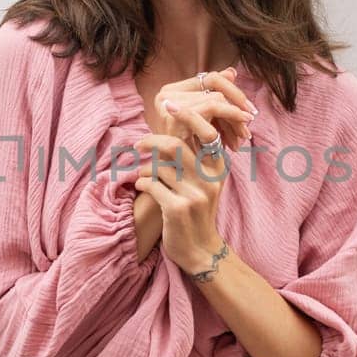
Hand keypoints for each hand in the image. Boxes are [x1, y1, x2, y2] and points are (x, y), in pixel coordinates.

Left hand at [131, 101, 231, 276]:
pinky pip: (151, 185)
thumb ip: (195, 156)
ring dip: (145, 169)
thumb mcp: (205, 182)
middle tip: (138, 144)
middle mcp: (209, 179)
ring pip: (159, 166)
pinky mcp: (177, 209)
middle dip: (151, 141)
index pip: (207, 131)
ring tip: (144, 177)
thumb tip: (177, 123)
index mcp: (218, 168)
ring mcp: (194, 195)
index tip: (168, 105)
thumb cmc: (197, 211)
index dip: (187, 115)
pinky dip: (142, 184)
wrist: (201, 251)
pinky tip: (144, 189)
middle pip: (175, 145)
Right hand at [145, 66, 256, 152]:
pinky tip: (240, 133)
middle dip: (236, 107)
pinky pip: (211, 108)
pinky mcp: (174, 118)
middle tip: (249, 125)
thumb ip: (214, 98)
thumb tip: (232, 71)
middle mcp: (165, 95)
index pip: (210, 78)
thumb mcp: (203, 123)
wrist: (170, 182)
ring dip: (234, 118)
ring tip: (243, 137)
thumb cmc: (186, 155)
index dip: (234, 91)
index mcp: (170, 91)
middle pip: (215, 87)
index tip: (249, 108)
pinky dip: (230, 118)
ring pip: (216, 98)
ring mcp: (167, 105)